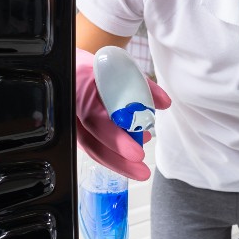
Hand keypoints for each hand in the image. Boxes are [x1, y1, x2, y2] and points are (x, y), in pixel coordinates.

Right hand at [75, 47, 170, 179]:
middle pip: (92, 142)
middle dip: (118, 161)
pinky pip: (94, 148)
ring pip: (92, 149)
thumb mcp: (121, 69)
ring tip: (141, 170)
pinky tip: (132, 158)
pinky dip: (114, 157)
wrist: (76, 68)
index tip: (136, 152)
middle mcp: (73, 110)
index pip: (95, 118)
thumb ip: (144, 86)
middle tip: (142, 170)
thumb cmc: (100, 68)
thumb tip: (165, 103)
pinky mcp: (79, 132)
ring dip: (118, 164)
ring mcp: (73, 124)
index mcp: (81, 90)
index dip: (115, 139)